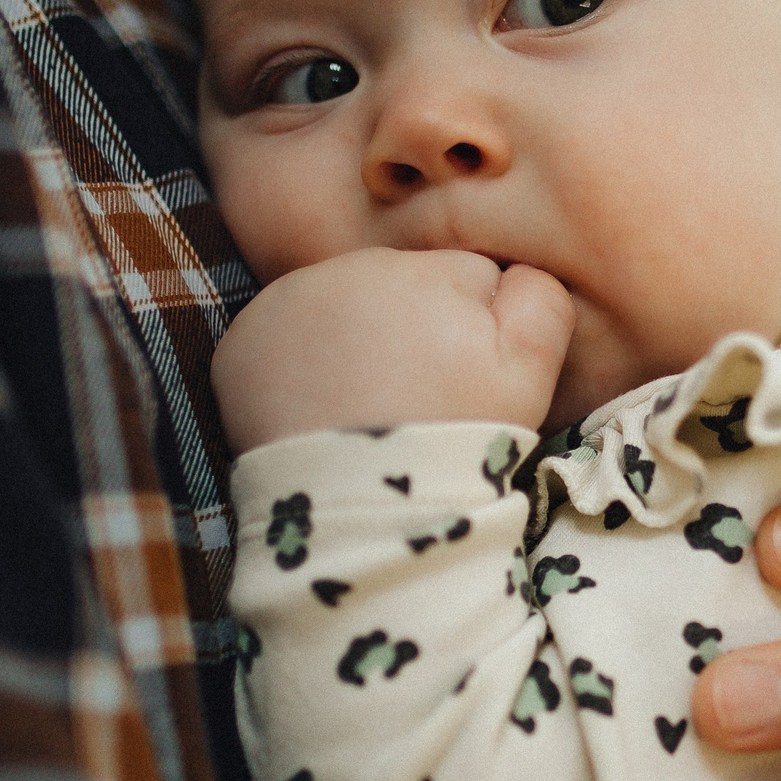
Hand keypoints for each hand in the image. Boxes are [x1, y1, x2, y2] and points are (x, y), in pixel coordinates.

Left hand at [213, 248, 573, 448]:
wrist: (361, 512)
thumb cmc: (456, 440)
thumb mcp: (529, 373)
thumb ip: (541, 300)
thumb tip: (523, 272)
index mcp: (423, 269)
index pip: (467, 279)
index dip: (479, 334)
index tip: (467, 385)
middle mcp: (346, 268)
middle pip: (399, 287)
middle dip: (412, 331)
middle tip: (418, 402)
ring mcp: (282, 304)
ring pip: (340, 309)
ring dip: (355, 345)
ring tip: (369, 411)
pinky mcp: (239, 346)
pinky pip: (282, 341)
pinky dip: (298, 369)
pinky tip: (320, 412)